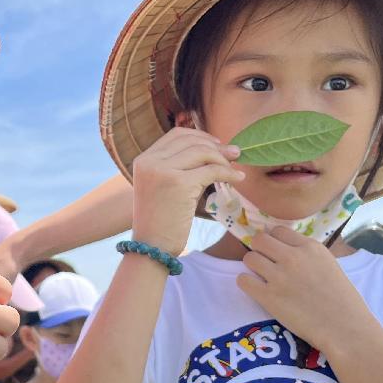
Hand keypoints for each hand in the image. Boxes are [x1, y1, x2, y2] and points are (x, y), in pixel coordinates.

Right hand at [131, 127, 242, 256]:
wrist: (151, 247)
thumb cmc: (160, 222)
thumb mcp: (163, 187)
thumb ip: (178, 167)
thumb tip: (214, 150)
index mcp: (143, 160)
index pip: (176, 134)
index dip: (200, 136)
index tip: (217, 145)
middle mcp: (150, 161)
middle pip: (191, 141)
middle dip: (216, 146)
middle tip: (235, 154)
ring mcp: (163, 171)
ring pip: (202, 152)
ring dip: (223, 159)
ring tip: (234, 168)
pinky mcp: (179, 183)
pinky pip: (212, 171)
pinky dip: (228, 173)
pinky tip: (238, 179)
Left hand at [237, 227, 372, 352]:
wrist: (345, 328)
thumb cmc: (342, 300)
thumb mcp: (329, 265)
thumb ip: (307, 255)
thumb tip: (286, 250)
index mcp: (311, 247)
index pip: (278, 231)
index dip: (274, 241)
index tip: (276, 252)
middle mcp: (293, 257)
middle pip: (259, 240)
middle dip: (259, 250)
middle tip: (265, 263)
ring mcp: (279, 276)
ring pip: (249, 258)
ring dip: (252, 267)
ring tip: (261, 277)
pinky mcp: (268, 297)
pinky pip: (243, 280)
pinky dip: (246, 284)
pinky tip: (256, 290)